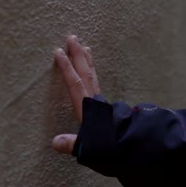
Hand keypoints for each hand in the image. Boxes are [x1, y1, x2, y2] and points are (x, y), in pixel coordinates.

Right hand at [52, 35, 100, 153]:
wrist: (130, 149)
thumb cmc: (107, 148)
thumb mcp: (88, 148)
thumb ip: (73, 144)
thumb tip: (55, 142)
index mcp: (87, 109)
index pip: (75, 84)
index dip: (66, 68)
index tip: (58, 52)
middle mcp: (94, 102)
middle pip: (85, 74)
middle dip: (78, 56)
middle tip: (73, 37)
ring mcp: (101, 104)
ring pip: (93, 77)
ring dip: (87, 62)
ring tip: (85, 47)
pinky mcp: (106, 108)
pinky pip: (96, 84)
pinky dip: (92, 74)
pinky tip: (91, 73)